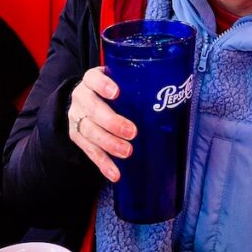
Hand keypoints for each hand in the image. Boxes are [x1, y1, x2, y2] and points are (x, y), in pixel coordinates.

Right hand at [68, 68, 136, 182]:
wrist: (85, 101)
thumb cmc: (112, 90)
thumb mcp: (119, 82)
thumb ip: (137, 85)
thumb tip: (175, 91)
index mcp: (91, 80)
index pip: (92, 78)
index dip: (102, 85)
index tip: (116, 93)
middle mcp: (80, 97)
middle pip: (92, 109)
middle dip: (112, 122)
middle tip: (132, 132)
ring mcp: (76, 117)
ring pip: (89, 131)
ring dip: (109, 143)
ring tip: (127, 152)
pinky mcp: (76, 136)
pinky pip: (89, 151)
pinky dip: (103, 163)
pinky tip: (115, 173)